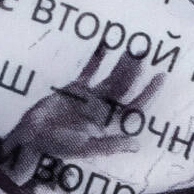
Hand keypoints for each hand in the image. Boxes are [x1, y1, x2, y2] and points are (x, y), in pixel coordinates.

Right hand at [0, 49, 165, 177]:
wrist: (32, 137)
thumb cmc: (58, 146)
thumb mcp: (84, 148)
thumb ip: (110, 145)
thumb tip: (137, 145)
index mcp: (109, 123)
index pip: (135, 106)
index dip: (149, 92)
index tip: (161, 76)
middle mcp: (104, 109)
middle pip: (125, 87)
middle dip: (136, 71)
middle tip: (145, 52)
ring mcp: (91, 98)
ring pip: (112, 77)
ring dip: (122, 64)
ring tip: (133, 47)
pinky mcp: (75, 89)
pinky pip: (90, 70)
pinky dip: (97, 58)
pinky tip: (106, 45)